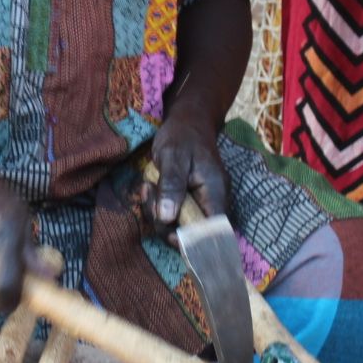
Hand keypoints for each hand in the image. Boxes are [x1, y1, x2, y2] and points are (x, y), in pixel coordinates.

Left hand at [147, 113, 228, 238]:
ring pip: (179, 225)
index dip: (195, 241)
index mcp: (216, 192)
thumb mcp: (173, 156)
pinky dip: (158, 206)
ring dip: (158, 212)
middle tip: (149, 195)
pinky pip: (174, 214)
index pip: (214, 231)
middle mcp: (213, 202)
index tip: (171, 235)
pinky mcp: (188, 201)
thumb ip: (172, 186)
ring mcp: (201, 202)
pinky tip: (149, 187)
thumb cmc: (182, 136)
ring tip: (147, 187)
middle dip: (166, 222)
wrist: (188, 121)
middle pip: (193, 232)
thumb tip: (168, 218)